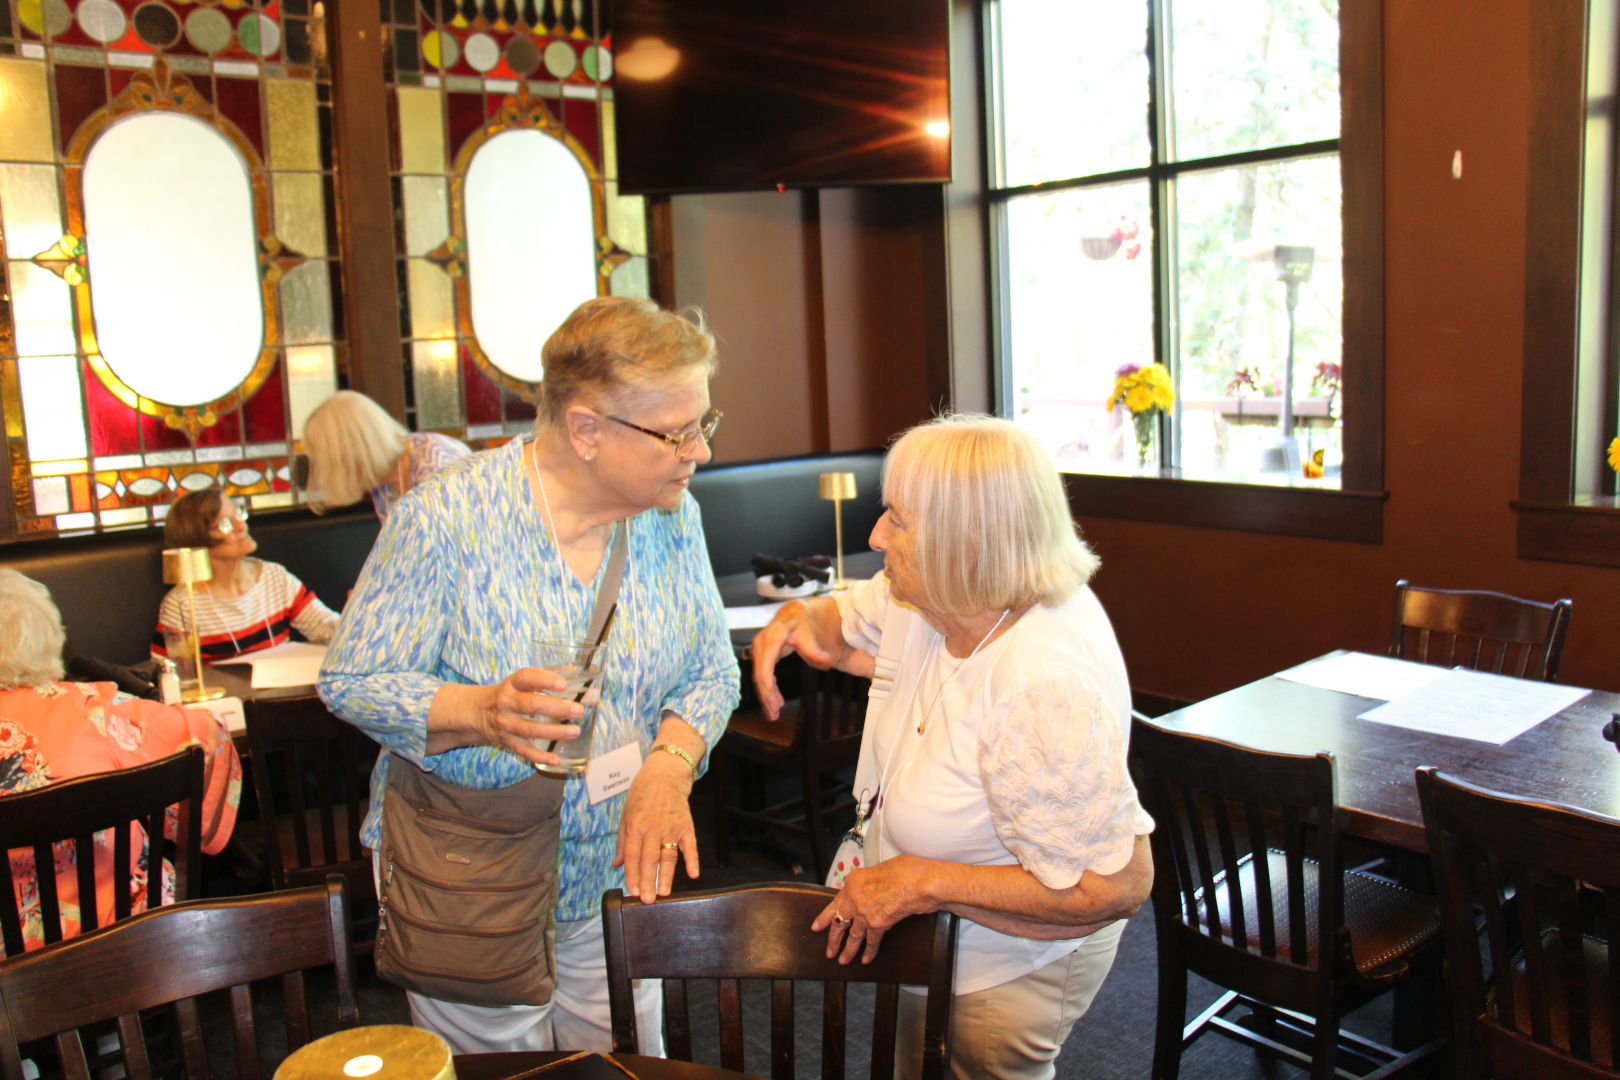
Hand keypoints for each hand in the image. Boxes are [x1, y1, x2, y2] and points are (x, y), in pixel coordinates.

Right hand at [468, 667, 584, 768]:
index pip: (527, 677)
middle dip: (557, 709)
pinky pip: (524, 750)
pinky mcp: (507, 741)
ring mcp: (506, 723)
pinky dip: (540, 756)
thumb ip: (550, 684)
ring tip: (575, 731)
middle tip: (578, 711)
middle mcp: (506, 702)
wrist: (476, 712)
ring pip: (531, 729)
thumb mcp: (521, 683)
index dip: (545, 680)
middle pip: (531, 705)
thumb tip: (591, 693)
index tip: (563, 685)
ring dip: (554, 732)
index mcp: (512, 684)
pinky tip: (556, 759)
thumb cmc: (510, 694)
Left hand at [613, 752, 697, 902]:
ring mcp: (671, 827)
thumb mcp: (625, 814)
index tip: (633, 891)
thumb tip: (616, 864)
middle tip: (647, 900)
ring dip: (666, 876)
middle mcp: (652, 828)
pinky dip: (692, 859)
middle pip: (649, 859)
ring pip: (668, 855)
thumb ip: (622, 841)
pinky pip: (690, 845)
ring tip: (664, 893)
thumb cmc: (642, 794)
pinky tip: (693, 874)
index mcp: (635, 825)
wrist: (665, 775)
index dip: (632, 875)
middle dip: (647, 881)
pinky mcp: (686, 826)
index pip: (632, 855)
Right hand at [751, 597, 843, 719]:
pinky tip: (774, 700)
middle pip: (761, 667)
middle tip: (776, 710)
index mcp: (778, 631)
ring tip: (775, 712)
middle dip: (767, 691)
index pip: (768, 655)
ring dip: (766, 693)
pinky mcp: (763, 651)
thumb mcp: (814, 633)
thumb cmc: (809, 622)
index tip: (769, 690)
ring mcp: (761, 644)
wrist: (801, 613)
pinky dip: (768, 686)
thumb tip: (825, 661)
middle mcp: (765, 637)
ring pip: (760, 672)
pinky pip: (763, 671)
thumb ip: (816, 650)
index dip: (766, 674)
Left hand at [809, 856, 933, 963]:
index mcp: (854, 881)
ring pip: (853, 936)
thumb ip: (872, 880)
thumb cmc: (908, 870)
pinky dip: (869, 952)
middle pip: (838, 922)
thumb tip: (874, 886)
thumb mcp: (882, 868)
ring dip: (848, 951)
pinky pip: (871, 941)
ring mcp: (864, 912)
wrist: (921, 882)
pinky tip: (866, 959)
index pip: (835, 902)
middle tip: (829, 951)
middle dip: (833, 939)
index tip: (817, 927)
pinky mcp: (877, 924)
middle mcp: (854, 897)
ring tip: (843, 960)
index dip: (824, 917)